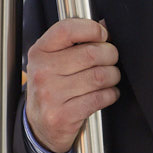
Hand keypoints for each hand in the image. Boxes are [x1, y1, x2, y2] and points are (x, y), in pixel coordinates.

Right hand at [24, 18, 120, 152]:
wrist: (39, 126)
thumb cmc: (51, 88)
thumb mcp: (52, 60)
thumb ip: (74, 41)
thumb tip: (103, 25)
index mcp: (39, 52)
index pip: (67, 29)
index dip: (92, 29)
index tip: (102, 35)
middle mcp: (42, 72)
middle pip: (91, 53)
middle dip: (110, 55)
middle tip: (111, 59)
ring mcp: (51, 95)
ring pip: (99, 76)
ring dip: (113, 76)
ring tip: (110, 77)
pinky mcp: (63, 115)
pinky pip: (99, 98)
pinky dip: (110, 94)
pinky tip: (107, 93)